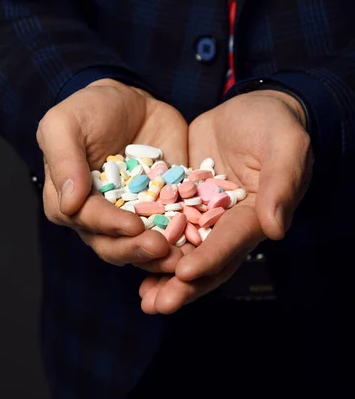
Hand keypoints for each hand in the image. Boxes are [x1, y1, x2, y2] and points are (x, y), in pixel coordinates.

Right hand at [37, 78, 188, 269]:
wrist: (132, 102)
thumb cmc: (89, 109)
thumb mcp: (64, 124)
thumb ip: (63, 161)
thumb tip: (69, 204)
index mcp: (68, 201)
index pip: (85, 220)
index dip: (108, 225)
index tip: (132, 225)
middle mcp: (98, 218)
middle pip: (111, 244)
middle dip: (135, 249)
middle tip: (159, 247)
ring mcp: (130, 217)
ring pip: (140, 246)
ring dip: (158, 256)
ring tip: (180, 256)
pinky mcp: (160, 212)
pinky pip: (171, 231)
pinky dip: (184, 239)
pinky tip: (200, 243)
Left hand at [139, 89, 312, 313]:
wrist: (250, 108)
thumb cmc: (274, 123)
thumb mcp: (285, 145)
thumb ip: (282, 184)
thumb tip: (275, 229)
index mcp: (253, 215)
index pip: (231, 242)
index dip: (210, 259)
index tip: (185, 273)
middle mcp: (226, 224)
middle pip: (204, 260)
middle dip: (181, 285)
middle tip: (157, 305)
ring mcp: (200, 215)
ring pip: (181, 251)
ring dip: (161, 274)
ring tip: (143, 298)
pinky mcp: (179, 200)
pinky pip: (162, 226)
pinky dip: (148, 243)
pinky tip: (128, 257)